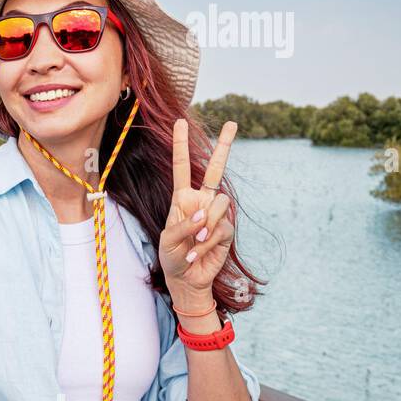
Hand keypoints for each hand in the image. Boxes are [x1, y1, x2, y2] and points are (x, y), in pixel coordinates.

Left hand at [158, 119, 236, 306]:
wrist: (187, 278)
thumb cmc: (172, 256)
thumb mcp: (168, 240)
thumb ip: (183, 225)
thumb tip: (204, 215)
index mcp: (182, 198)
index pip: (182, 167)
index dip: (181, 145)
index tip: (180, 122)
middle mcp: (201, 201)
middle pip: (215, 169)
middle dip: (224, 146)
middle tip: (232, 123)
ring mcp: (216, 214)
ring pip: (220, 204)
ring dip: (205, 226)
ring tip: (194, 243)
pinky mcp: (227, 230)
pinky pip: (221, 228)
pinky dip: (207, 243)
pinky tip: (197, 253)